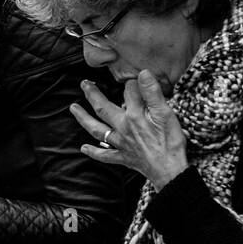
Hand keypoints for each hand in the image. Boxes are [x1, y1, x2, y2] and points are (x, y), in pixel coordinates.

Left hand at [72, 72, 188, 189]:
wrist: (169, 170)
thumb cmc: (170, 142)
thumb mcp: (166, 114)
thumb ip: (153, 94)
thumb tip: (142, 73)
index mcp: (133, 116)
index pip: (128, 93)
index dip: (132, 83)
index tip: (135, 77)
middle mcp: (122, 128)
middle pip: (103, 108)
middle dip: (93, 95)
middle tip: (84, 84)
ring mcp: (121, 143)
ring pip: (97, 129)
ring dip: (84, 118)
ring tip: (73, 107)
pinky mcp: (123, 157)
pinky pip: (105, 155)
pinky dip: (93, 151)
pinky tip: (83, 147)